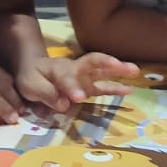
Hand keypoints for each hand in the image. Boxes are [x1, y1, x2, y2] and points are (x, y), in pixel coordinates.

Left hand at [16, 53, 140, 111]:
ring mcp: (83, 76)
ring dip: (118, 70)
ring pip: (102, 71)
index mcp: (58, 70)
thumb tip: (64, 104)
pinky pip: (102, 86)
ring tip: (135, 70)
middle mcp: (75, 69)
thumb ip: (46, 93)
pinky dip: (115, 88)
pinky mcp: (87, 85)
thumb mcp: (30, 86)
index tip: (78, 99)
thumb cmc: (30, 76)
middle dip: (108, 64)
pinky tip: (129, 90)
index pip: (67, 78)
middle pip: (93, 63)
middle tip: (125, 66)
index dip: (72, 87)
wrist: (32, 68)